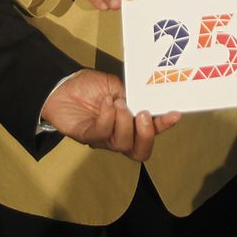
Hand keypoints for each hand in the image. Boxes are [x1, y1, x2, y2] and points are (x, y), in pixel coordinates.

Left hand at [42, 70, 180, 160]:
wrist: (62, 85)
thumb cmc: (89, 86)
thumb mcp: (116, 86)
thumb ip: (131, 95)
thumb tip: (145, 99)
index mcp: (130, 123)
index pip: (151, 131)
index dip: (164, 125)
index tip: (174, 113)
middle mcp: (119, 135)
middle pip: (140, 151)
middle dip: (146, 134)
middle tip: (142, 114)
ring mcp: (103, 139)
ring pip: (123, 143)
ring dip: (124, 121)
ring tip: (118, 102)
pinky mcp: (87, 136)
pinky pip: (102, 133)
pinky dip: (108, 116)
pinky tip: (106, 102)